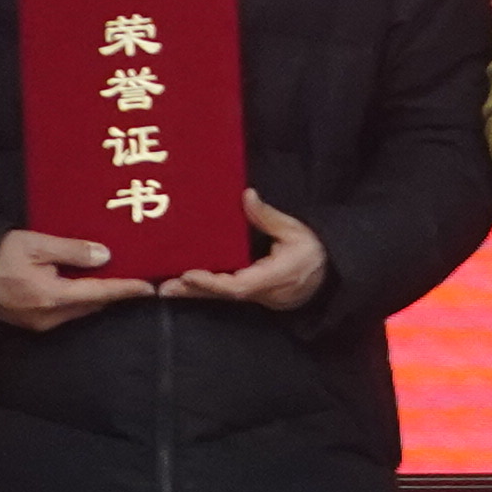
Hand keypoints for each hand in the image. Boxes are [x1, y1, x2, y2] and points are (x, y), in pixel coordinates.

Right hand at [0, 229, 149, 332]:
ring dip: (98, 297)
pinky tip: (89, 286)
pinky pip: (66, 312)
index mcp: (52, 296)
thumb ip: (72, 250)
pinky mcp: (32, 323)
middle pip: (93, 305)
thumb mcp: (36, 244)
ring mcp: (39, 323)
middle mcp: (49, 316)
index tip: (148, 288)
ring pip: (80, 310)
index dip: (125, 289)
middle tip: (138, 279)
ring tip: (119, 280)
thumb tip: (106, 256)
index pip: (99, 293)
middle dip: (115, 293)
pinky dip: (81, 300)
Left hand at [159, 192, 328, 311]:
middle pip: (222, 295)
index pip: (238, 284)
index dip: (213, 281)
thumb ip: (267, 217)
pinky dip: (204, 290)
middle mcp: (259, 291)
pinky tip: (185, 285)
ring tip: (164, 288)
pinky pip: (225, 293)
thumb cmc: (312, 252)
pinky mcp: (250, 294)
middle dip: (193, 291)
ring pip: (220, 296)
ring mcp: (254, 296)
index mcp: (272, 276)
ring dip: (193, 292)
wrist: (328, 277)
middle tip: (163, 288)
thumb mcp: (295, 231)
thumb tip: (247, 195)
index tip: (190, 274)